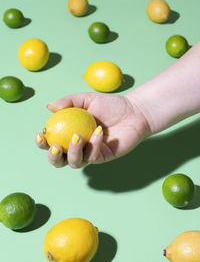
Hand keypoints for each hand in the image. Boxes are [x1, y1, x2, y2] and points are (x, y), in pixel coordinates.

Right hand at [35, 92, 149, 167]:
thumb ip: (68, 102)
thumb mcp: (87, 99)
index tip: (41, 134)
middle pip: (60, 160)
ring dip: (72, 152)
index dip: (43, 143)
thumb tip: (48, 107)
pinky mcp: (103, 157)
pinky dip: (93, 145)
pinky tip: (98, 132)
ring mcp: (90, 153)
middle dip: (53, 158)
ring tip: (77, 137)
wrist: (134, 111)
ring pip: (75, 163)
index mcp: (70, 133)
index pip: (52, 142)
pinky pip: (93, 156)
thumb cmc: (111, 104)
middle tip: (55, 147)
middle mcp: (78, 146)